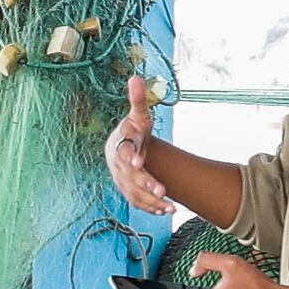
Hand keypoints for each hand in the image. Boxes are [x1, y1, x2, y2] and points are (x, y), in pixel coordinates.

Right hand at [106, 74, 168, 217]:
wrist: (123, 145)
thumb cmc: (134, 129)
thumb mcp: (138, 114)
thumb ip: (138, 99)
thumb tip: (135, 77)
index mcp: (120, 144)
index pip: (123, 150)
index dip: (130, 156)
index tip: (139, 162)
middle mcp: (118, 165)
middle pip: (130, 176)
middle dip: (145, 184)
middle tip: (162, 190)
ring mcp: (122, 180)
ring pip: (134, 194)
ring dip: (151, 201)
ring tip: (170, 207)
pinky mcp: (128, 191)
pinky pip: (138, 202)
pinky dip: (151, 208)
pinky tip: (167, 211)